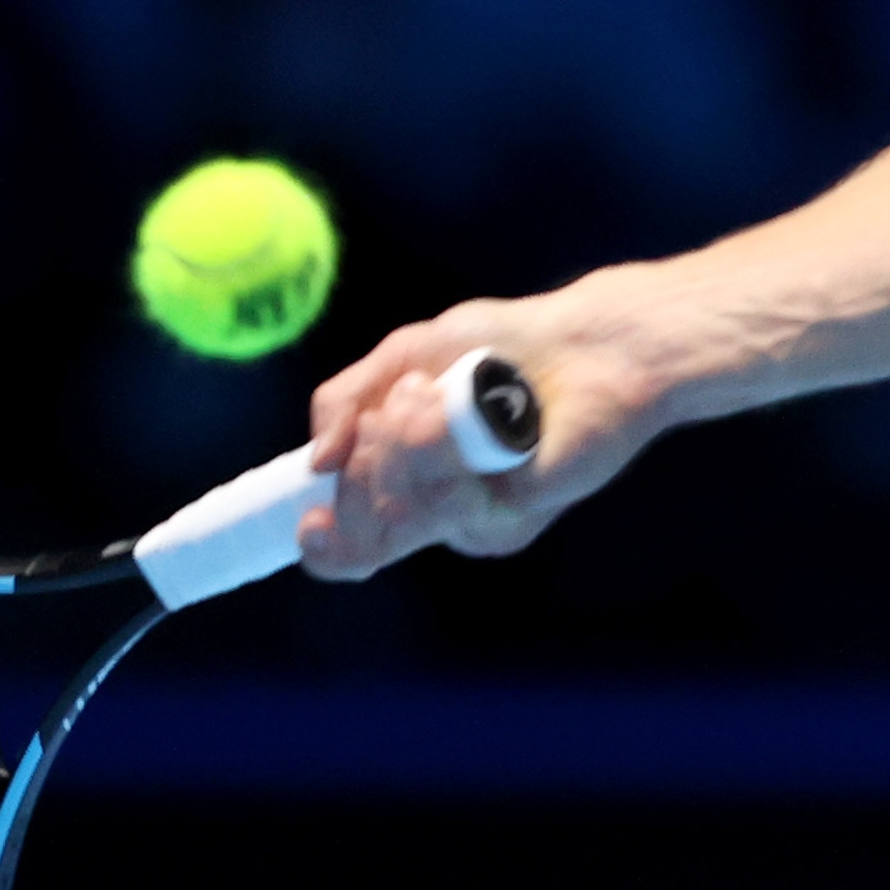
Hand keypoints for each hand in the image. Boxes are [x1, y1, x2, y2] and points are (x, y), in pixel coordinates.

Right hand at [293, 283, 663, 580]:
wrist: (580, 340)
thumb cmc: (501, 345)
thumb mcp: (403, 358)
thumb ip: (343, 402)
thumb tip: (315, 460)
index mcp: (409, 485)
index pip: (352, 548)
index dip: (324, 543)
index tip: (309, 520)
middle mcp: (440, 516)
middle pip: (361, 531)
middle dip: (361, 461)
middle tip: (400, 402)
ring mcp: (476, 524)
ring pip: (396, 512)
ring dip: (402, 439)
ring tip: (435, 391)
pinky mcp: (512, 521)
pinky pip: (445, 503)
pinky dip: (439, 444)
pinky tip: (466, 411)